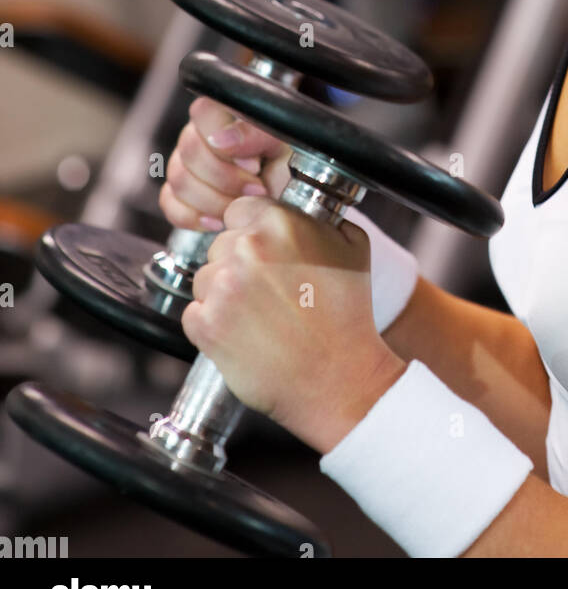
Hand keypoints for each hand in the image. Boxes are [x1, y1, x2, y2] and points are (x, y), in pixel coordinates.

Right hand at [161, 96, 292, 232]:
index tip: (253, 164)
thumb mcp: (282, 142)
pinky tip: (219, 220)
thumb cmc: (288, 163)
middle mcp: (198, 135)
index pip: (202, 112)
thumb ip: (255, 133)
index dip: (225, 143)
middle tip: (256, 189)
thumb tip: (221, 139)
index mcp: (222, 113)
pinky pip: (170, 204)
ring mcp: (185, 164)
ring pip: (179, 181)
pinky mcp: (179, 194)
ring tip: (242, 204)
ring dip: (215, 201)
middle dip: (226, 179)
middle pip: (189, 152)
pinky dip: (194, 217)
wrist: (288, 196)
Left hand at [180, 194, 407, 453]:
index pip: (240, 210)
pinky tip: (244, 334)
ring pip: (205, 278)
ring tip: (259, 317)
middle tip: (267, 291)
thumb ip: (321, 220)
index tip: (263, 252)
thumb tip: (303, 213)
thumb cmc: (348, 316)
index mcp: (279, 223)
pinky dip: (211, 324)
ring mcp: (222, 287)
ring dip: (223, 294)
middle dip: (238, 264)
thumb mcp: (353, 247)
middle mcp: (246, 249)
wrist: (339, 377)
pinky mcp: (206, 325)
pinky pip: (193, 313)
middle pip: (221, 244)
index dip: (252, 232)